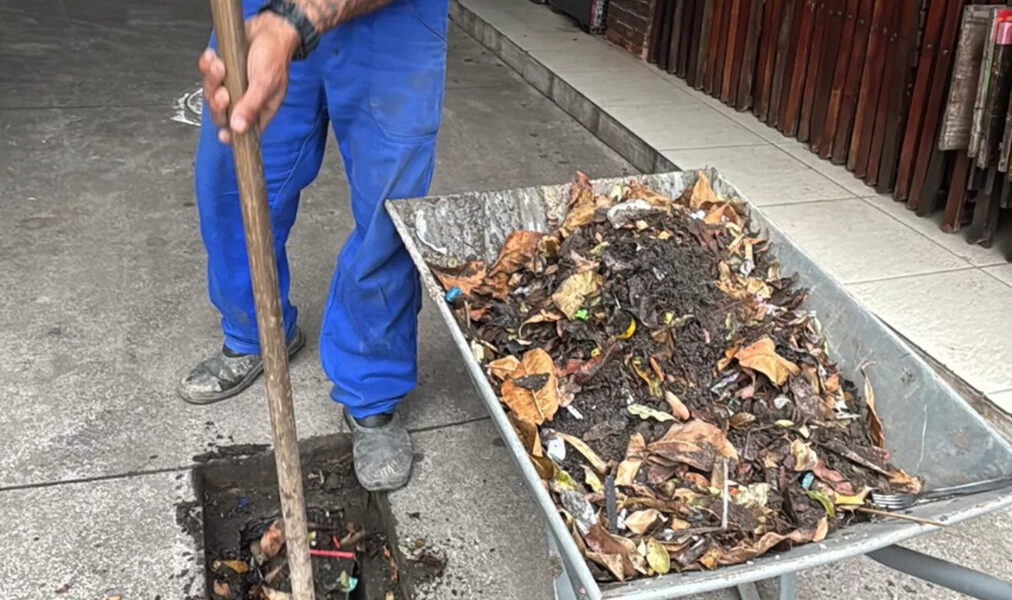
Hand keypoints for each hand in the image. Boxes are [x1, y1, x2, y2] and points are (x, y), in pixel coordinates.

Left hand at [198, 12, 300, 143]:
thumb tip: (239, 128)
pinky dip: (206, 66)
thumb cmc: (273, 56)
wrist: (269, 28)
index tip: (224, 136)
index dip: (232, 136)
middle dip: (218, 103)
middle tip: (223, 92)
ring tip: (220, 65)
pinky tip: (213, 57)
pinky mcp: (222, 72)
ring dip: (212, 80)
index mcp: (260, 110)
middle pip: (222, 114)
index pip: (244, 131)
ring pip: (212, 93)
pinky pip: (207, 74)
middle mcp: (244, 100)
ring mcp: (232, 86)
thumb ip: (251, 107)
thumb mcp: (265, 84)